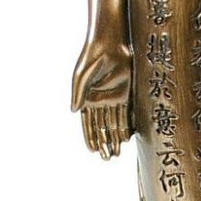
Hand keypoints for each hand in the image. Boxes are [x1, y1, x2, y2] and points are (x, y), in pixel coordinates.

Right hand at [71, 40, 133, 159]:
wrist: (110, 42)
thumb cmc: (92, 56)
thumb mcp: (81, 75)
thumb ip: (78, 93)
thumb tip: (74, 111)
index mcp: (87, 98)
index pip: (89, 123)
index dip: (91, 137)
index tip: (93, 151)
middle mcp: (100, 101)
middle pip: (103, 127)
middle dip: (105, 143)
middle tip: (107, 159)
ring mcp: (114, 98)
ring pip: (115, 124)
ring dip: (115, 139)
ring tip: (116, 154)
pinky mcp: (126, 93)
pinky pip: (127, 114)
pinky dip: (126, 126)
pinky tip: (126, 139)